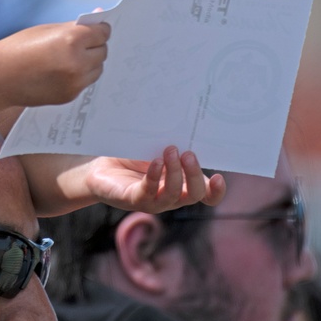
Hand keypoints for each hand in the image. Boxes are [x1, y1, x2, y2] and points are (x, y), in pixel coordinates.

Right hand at [0, 22, 110, 107]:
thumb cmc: (19, 48)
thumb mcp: (48, 30)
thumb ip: (75, 26)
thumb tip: (98, 17)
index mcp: (72, 40)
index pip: (102, 33)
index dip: (98, 30)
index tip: (93, 30)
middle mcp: (77, 63)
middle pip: (103, 51)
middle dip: (94, 46)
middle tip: (78, 44)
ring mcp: (75, 82)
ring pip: (97, 69)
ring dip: (89, 62)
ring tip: (69, 59)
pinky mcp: (70, 95)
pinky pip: (85, 82)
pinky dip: (79, 76)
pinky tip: (61, 72)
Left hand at [84, 147, 225, 212]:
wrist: (102, 165)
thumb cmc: (134, 156)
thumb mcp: (158, 147)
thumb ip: (176, 142)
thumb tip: (190, 120)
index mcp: (182, 184)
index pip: (206, 196)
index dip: (216, 192)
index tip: (218, 176)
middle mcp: (171, 196)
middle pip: (193, 195)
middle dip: (194, 174)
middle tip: (188, 153)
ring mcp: (153, 201)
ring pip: (172, 195)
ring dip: (174, 172)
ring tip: (170, 150)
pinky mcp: (134, 200)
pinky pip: (148, 192)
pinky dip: (154, 177)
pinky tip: (155, 162)